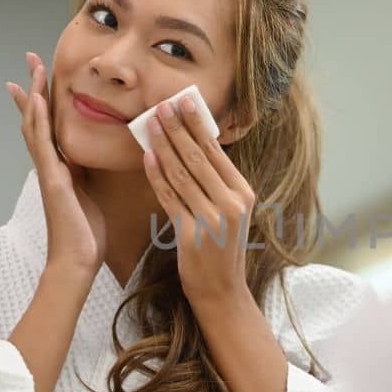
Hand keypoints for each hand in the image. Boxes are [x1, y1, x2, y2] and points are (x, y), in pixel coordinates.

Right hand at [6, 51, 108, 277]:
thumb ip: (86, 175)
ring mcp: (48, 171)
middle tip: (29, 59)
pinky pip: (43, 144)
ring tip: (32, 68)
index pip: (50, 126)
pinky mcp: (52, 179)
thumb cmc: (86, 234)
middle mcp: (50, 165)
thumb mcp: (90, 195)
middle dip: (33, 88)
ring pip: (36, 125)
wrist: (77, 260)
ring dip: (33, 95)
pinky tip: (35, 100)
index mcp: (61, 167)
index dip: (43, 102)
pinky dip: (37, 120)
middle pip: (37, 118)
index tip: (38, 77)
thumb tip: (90, 160)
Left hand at [143, 93, 254, 306]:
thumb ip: (217, 182)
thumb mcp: (230, 211)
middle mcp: (232, 203)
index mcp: (244, 193)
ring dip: (162, 146)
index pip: (216, 151)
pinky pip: (169, 197)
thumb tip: (194, 143)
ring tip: (149, 125)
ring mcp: (212, 219)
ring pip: (181, 173)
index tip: (183, 102)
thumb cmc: (221, 247)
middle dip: (177, 128)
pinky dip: (156, 175)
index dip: (197, 124)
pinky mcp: (190, 234)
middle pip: (197, 157)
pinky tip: (147, 157)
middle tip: (161, 106)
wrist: (221, 289)